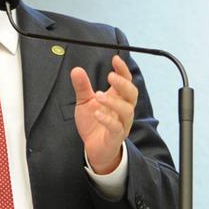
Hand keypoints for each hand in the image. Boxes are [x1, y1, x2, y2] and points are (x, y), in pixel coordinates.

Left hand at [71, 55, 137, 173]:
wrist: (94, 149)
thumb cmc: (94, 123)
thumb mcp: (85, 102)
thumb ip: (82, 87)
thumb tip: (76, 70)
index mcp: (117, 99)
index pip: (126, 81)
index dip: (123, 70)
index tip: (115, 59)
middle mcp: (123, 110)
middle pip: (132, 94)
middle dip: (123, 83)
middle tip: (110, 76)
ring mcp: (121, 124)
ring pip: (127, 111)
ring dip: (113, 102)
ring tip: (98, 95)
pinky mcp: (115, 137)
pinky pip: (116, 128)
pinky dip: (107, 120)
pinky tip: (97, 113)